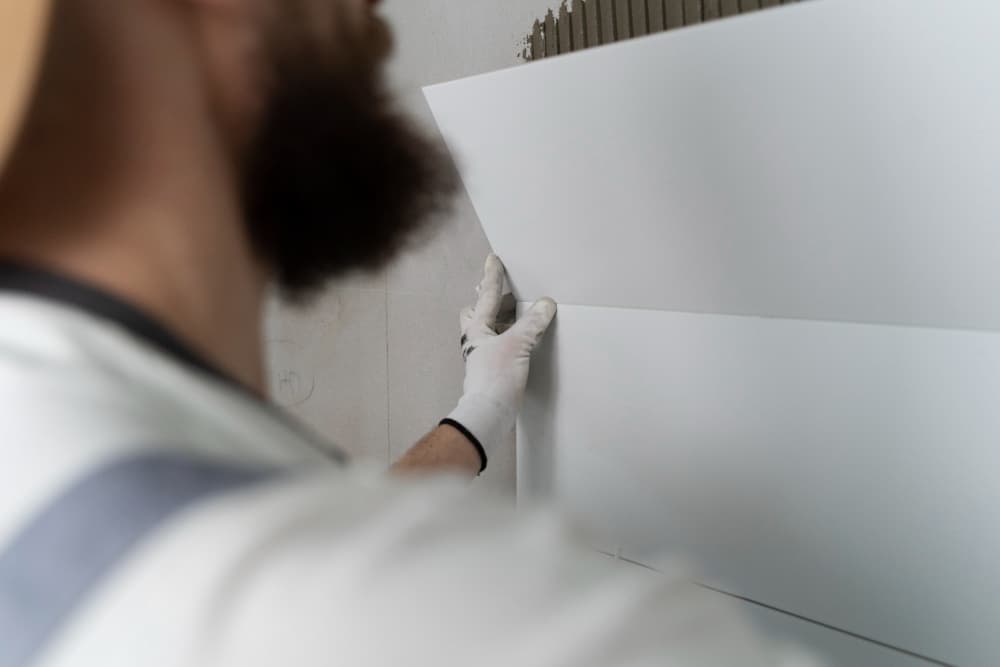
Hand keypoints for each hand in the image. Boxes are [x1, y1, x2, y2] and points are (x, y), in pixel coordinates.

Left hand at [442, 255, 556, 471]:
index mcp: (477, 329)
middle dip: (491, 301)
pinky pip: (502, 345)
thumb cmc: (495, 380)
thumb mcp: (518, 344)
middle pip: (481, 312)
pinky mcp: (494, 370)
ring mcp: (484, 356)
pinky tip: (523, 341)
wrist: (489, 413)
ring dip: (504, 320)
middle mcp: (477, 341)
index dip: (492, 276)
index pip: (487, 295)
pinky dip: (512, 337)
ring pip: (492, 330)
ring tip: (521, 312)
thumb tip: (545, 304)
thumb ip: (532, 323)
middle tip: (506, 290)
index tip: (493, 260)